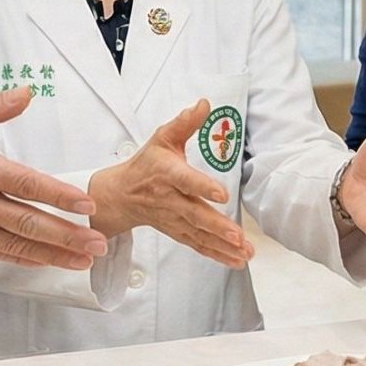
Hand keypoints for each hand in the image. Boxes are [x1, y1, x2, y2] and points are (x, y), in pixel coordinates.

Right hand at [0, 89, 106, 269]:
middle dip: (67, 235)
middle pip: (26, 222)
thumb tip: (26, 94)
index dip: (59, 196)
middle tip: (100, 242)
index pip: (24, 183)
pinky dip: (22, 259)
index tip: (87, 205)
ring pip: (13, 245)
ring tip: (83, 258)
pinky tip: (45, 261)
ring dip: (52, 254)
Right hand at [88, 100, 252, 267]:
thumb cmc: (147, 164)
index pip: (186, 181)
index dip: (202, 187)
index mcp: (168, 174)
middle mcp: (171, 200)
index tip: (221, 194)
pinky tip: (236, 260)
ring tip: (244, 252)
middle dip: (217, 227)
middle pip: (195, 214)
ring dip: (222, 246)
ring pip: (199, 235)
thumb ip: (185, 123)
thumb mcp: (163, 138)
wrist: (121, 194)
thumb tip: (205, 104)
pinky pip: (198, 245)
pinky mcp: (178, 232)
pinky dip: (216, 255)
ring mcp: (174, 219)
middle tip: (237, 235)